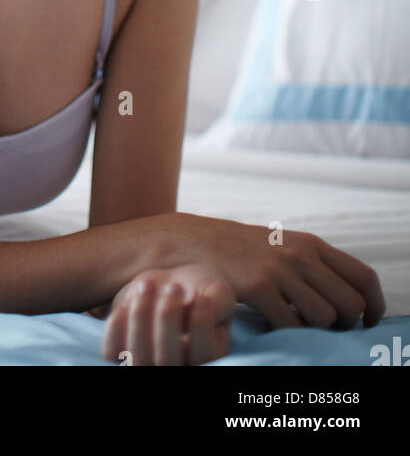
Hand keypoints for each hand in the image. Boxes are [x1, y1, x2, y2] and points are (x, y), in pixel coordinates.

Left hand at [100, 263, 234, 365]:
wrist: (169, 285)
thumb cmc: (199, 290)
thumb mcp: (217, 291)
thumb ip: (218, 301)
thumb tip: (198, 307)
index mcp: (208, 360)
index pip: (205, 356)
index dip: (202, 324)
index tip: (201, 297)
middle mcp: (176, 368)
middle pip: (166, 361)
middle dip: (168, 317)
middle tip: (174, 287)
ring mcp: (146, 363)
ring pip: (138, 358)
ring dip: (141, 316)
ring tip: (148, 284)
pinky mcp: (120, 351)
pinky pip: (111, 350)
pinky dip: (117, 323)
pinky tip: (131, 297)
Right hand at [154, 213, 385, 331]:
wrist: (199, 243)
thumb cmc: (246, 252)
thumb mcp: (285, 246)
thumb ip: (316, 265)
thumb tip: (352, 298)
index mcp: (312, 245)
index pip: (364, 277)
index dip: (375, 305)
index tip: (369, 321)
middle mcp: (301, 255)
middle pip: (350, 303)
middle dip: (346, 324)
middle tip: (329, 329)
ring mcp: (279, 270)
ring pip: (325, 318)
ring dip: (316, 330)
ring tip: (298, 324)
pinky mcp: (258, 287)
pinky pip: (291, 324)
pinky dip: (289, 333)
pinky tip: (275, 325)